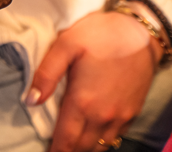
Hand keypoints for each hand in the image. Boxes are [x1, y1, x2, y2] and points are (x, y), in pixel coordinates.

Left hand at [29, 11, 158, 151]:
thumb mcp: (66, 45)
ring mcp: (121, 116)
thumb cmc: (102, 34)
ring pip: (101, 146)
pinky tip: (95, 135)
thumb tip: (31, 100)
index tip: (48, 151)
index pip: (65, 140)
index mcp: (83, 102)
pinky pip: (117, 136)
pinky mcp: (133, 111)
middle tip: (57, 147)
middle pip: (83, 147)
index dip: (55, 150)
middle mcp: (103, 115)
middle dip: (69, 150)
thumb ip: (46, 74)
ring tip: (73, 144)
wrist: (140, 32)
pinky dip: (103, 141)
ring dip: (86, 148)